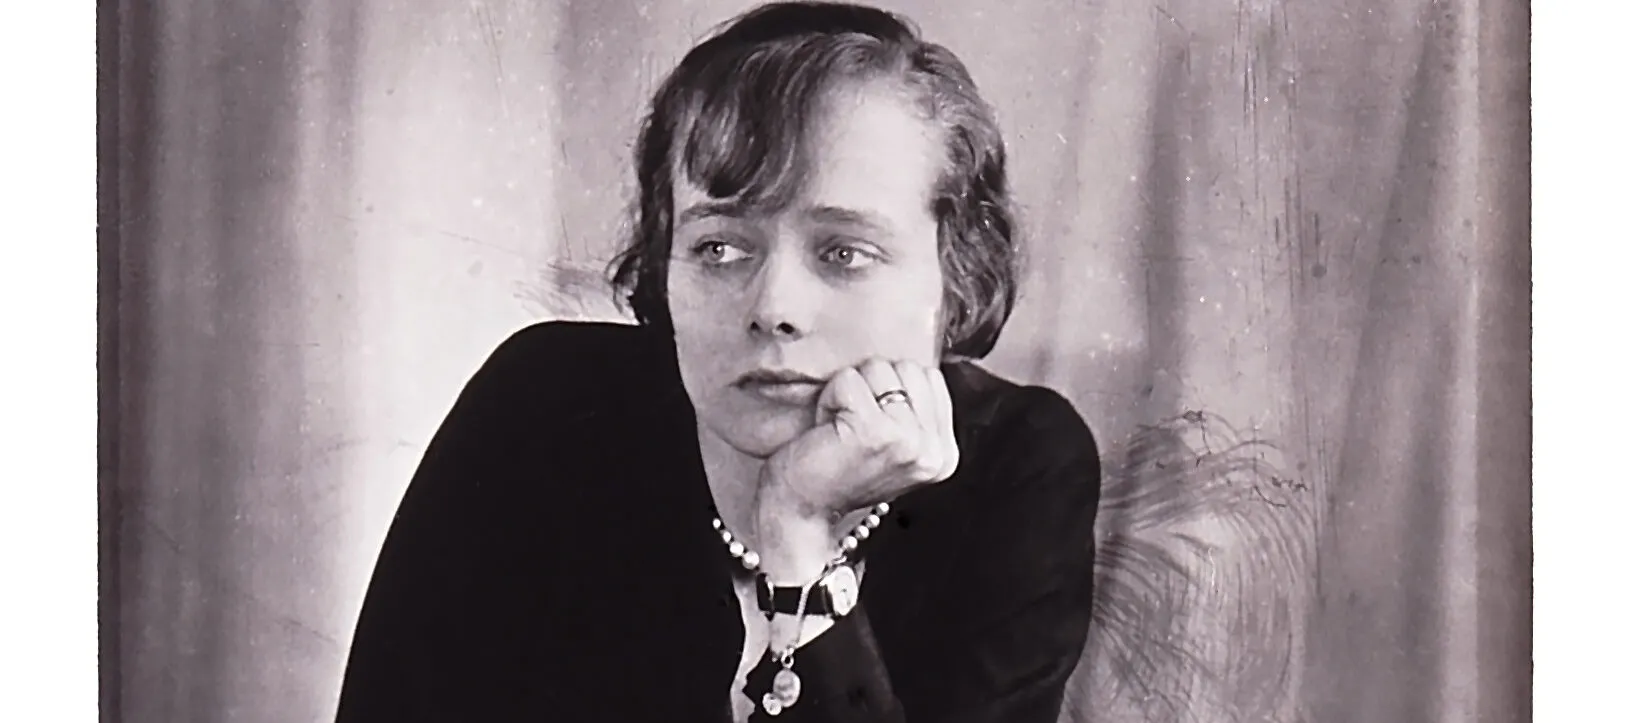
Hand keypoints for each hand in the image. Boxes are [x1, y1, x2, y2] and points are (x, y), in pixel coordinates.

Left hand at [759, 358, 959, 524]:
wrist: (799, 512)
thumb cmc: (836, 472)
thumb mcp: (891, 444)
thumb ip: (913, 411)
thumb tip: (910, 360)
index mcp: (944, 454)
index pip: (929, 377)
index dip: (890, 390)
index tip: (870, 429)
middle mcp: (934, 451)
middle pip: (907, 368)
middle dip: (870, 388)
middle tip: (852, 429)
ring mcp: (908, 441)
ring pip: (878, 369)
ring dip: (849, 394)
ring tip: (840, 431)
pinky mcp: (876, 431)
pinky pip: (848, 380)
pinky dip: (828, 399)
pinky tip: (826, 430)